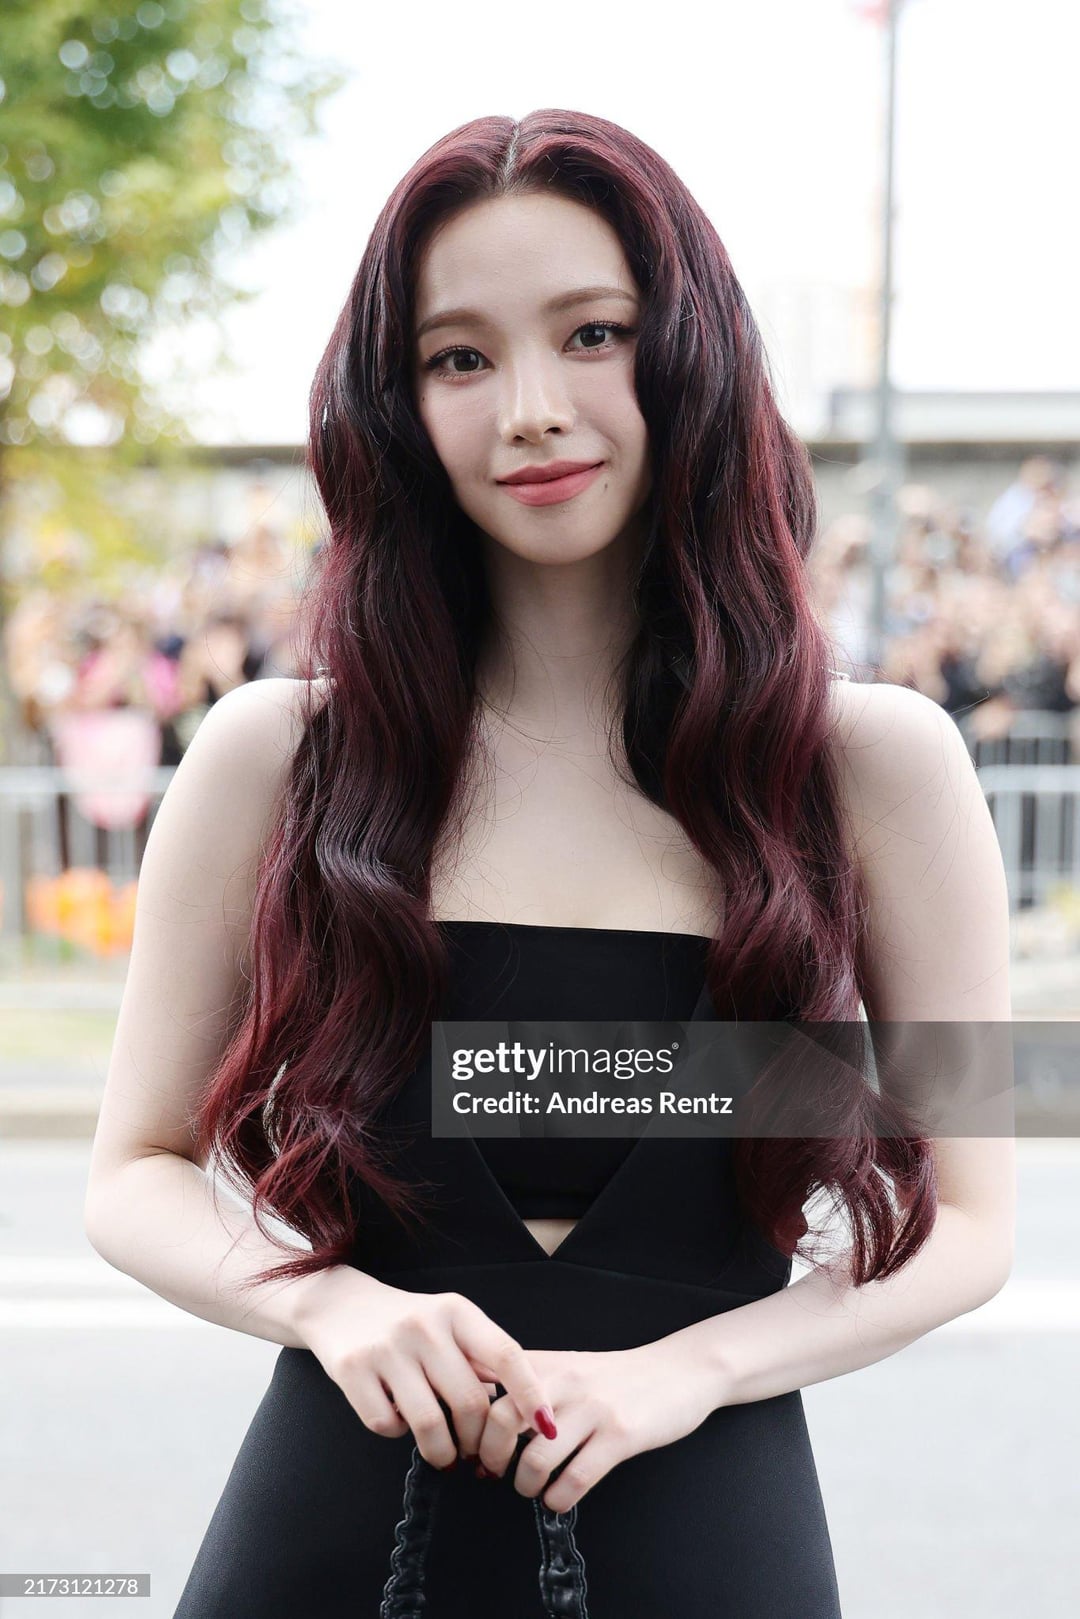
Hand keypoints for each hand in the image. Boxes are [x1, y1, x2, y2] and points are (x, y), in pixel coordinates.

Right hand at [294, 1267, 556, 1470]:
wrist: (339, 1304)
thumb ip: (480, 1357)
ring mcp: (386, 1347)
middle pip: (470, 1402)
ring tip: (446, 1456)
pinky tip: (399, 1419)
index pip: (506, 1355)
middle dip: (479, 1442)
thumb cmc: (409, 1323)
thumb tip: (521, 1410)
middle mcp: (424, 1326)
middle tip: (478, 1457)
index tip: (547, 1427)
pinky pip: (387, 1425)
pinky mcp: (352, 1370)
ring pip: (430, 1424)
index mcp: (457, 1311)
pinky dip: (397, 1434)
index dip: (531, 1394)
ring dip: (443, 1452)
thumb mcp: (449, 1323)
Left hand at [473, 1340, 719, 1512]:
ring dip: (525, 1485)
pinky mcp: (621, 1435)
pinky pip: (577, 1478)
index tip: (471, 1449)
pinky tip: (559, 1499)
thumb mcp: (569, 1368)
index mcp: (547, 1365)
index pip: (490, 1391)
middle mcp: (565, 1382)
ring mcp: (594, 1408)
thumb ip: (529, 1383)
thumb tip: (480, 1413)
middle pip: (502, 1421)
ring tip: (530, 1489)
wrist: (678, 1371)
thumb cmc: (616, 1377)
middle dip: (491, 1457)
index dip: (472, 1427)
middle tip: (492, 1473)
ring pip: (537, 1457)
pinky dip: (559, 1498)